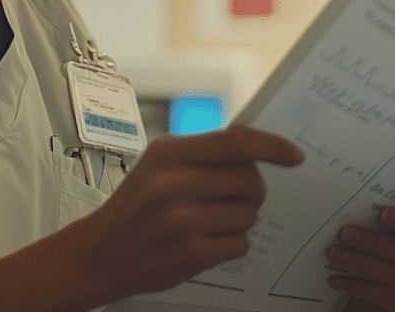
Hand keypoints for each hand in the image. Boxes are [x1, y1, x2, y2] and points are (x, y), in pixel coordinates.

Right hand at [66, 125, 304, 300]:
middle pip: (250, 180)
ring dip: (239, 220)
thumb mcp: (158, 164)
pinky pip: (240, 243)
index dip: (272, 147)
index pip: (235, 141)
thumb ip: (202, 153)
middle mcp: (173, 182)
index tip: (295, 156)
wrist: (99, 253)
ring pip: (249, 214)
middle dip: (250, 192)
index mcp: (168, 152)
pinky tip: (205, 242)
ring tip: (208, 222)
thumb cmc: (137, 206)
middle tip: (228, 199)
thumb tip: (258, 147)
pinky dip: (231, 244)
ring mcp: (181, 220)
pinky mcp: (190, 253)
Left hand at [327, 206, 394, 311]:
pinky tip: (335, 280)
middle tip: (343, 234)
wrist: (360, 304)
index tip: (382, 214)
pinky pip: (385, 295)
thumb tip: (348, 216)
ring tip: (333, 254)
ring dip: (359, 262)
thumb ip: (369, 231)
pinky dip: (357, 286)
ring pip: (392, 274)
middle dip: (371, 241)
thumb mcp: (370, 247)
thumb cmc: (366, 268)